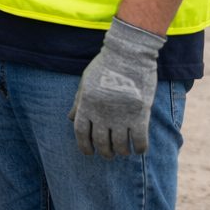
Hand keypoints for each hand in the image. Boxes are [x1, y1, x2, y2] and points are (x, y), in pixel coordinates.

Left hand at [69, 16, 164, 157]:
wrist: (128, 54)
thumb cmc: (105, 66)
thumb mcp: (86, 82)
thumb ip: (78, 101)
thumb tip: (70, 118)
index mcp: (86, 105)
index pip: (81, 133)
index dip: (84, 146)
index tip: (89, 153)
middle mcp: (102, 113)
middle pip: (101, 142)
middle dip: (104, 152)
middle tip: (108, 154)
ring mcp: (121, 115)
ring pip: (120, 145)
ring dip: (121, 152)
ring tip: (123, 152)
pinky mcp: (140, 115)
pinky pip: (140, 140)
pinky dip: (140, 148)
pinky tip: (139, 149)